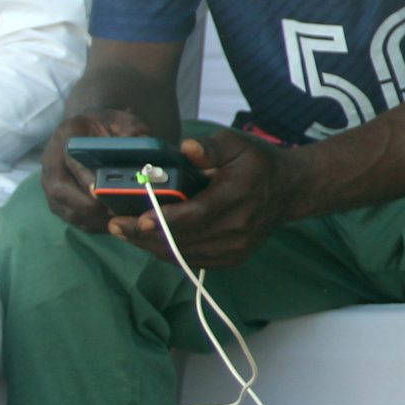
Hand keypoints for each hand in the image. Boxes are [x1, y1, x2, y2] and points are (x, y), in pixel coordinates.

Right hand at [43, 107, 158, 233]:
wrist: (92, 130)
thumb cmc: (109, 126)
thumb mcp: (123, 120)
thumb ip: (134, 132)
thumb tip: (147, 150)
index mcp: (67, 135)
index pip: (69, 158)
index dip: (83, 176)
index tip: (99, 191)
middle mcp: (53, 160)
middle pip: (59, 188)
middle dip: (85, 205)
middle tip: (113, 212)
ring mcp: (52, 182)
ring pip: (63, 207)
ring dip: (89, 218)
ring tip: (117, 222)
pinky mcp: (57, 199)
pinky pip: (69, 216)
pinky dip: (90, 224)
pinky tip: (112, 225)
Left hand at [107, 128, 300, 270]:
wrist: (289, 191)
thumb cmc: (257, 164)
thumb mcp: (236, 143)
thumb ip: (209, 147)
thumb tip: (185, 150)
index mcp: (237, 198)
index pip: (195, 215)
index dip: (163, 220)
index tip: (135, 220)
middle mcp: (237, 229)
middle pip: (182, 240)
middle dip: (143, 235)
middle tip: (114, 225)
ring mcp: (235, 249)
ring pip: (182, 254)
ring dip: (151, 245)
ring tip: (125, 232)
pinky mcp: (231, 259)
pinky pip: (191, 260)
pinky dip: (167, 251)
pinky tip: (150, 239)